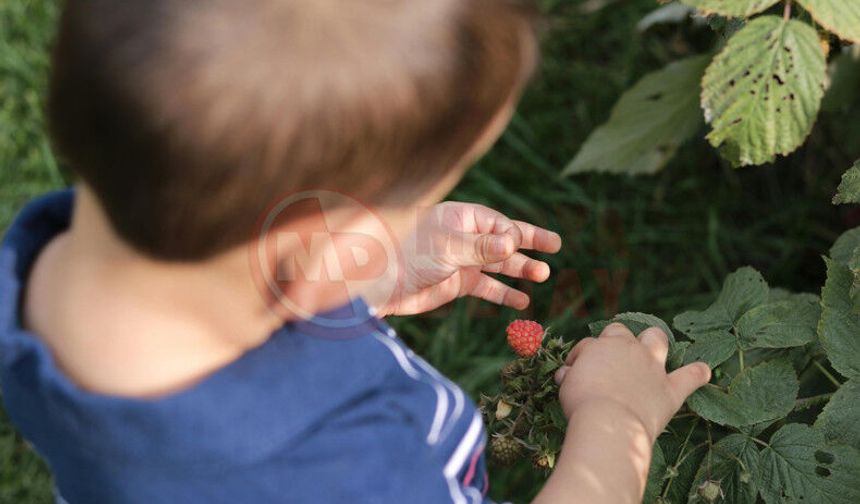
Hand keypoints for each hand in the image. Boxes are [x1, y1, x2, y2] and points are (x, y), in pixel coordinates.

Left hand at [376, 202, 560, 316]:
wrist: (380, 283)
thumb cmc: (408, 254)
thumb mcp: (448, 248)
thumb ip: (481, 247)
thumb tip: (513, 244)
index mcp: (462, 217)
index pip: (499, 223)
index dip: (514, 234)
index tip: (518, 246)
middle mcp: (465, 237)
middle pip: (504, 239)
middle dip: (529, 244)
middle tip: (556, 248)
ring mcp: (462, 260)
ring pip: (499, 264)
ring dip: (520, 270)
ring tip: (543, 276)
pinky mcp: (457, 283)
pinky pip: (487, 287)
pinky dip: (504, 294)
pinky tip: (523, 301)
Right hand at [554, 323, 710, 440]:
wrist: (608, 422)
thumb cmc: (582, 402)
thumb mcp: (567, 384)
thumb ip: (571, 375)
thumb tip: (567, 374)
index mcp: (604, 345)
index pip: (590, 343)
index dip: (581, 356)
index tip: (574, 371)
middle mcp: (630, 349)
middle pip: (625, 332)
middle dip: (617, 341)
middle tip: (609, 361)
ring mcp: (653, 367)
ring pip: (657, 340)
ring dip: (654, 343)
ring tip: (651, 350)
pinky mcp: (670, 390)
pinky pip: (690, 376)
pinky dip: (698, 373)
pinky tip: (704, 371)